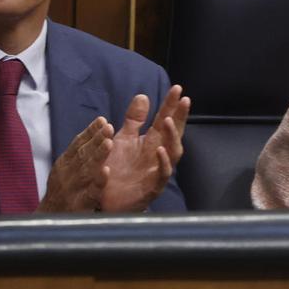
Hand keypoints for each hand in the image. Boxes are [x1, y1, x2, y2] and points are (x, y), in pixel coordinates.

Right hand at [38, 116, 113, 211]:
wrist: (47, 225)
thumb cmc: (62, 195)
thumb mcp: (65, 172)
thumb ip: (77, 156)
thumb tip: (93, 134)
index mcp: (63, 165)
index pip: (78, 145)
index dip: (90, 132)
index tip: (103, 120)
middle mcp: (66, 175)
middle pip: (82, 154)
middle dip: (96, 139)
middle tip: (109, 126)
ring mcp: (71, 191)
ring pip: (86, 170)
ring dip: (97, 155)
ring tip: (109, 142)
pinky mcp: (79, 206)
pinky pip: (90, 193)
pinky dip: (98, 182)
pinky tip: (106, 172)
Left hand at [99, 86, 190, 211]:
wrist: (104, 199)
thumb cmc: (117, 169)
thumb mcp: (123, 139)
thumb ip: (134, 119)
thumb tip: (143, 96)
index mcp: (151, 142)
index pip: (165, 120)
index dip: (171, 105)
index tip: (177, 88)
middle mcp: (158, 156)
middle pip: (174, 134)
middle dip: (180, 118)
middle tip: (185, 100)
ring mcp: (156, 172)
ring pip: (173, 154)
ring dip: (172, 137)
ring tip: (168, 121)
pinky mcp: (151, 188)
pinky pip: (162, 175)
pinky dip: (163, 163)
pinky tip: (161, 150)